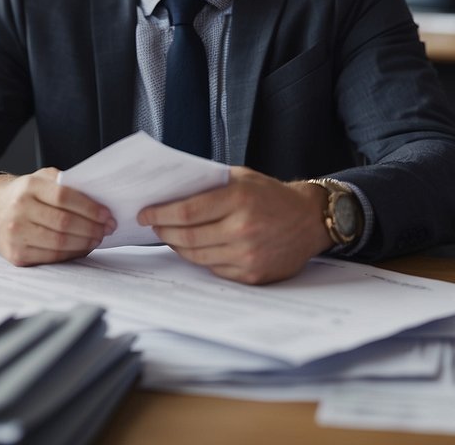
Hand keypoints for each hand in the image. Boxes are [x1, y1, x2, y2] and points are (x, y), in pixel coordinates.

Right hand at [0, 169, 114, 266]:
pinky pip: (51, 257)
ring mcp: (16, 234)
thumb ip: (65, 183)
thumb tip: (98, 199)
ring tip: (97, 239)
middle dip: (92, 228)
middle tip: (107, 229)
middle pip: (64, 223)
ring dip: (85, 243)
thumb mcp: (40, 178)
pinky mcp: (16, 254)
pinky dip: (71, 254)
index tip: (107, 215)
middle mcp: (20, 209)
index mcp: (29, 186)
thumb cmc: (23, 194)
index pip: (65, 197)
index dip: (90, 208)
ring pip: (59, 243)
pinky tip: (81, 248)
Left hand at [138, 167, 331, 284]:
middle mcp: (243, 229)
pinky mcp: (252, 275)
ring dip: (178, 246)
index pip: (186, 211)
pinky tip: (196, 247)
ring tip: (171, 236)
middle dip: (163, 231)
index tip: (145, 213)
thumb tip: (170, 193)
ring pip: (197, 256)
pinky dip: (200, 258)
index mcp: (239, 199)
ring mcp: (248, 255)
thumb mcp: (242, 178)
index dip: (160, 214)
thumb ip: (210, 184)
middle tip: (154, 226)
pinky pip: (214, 269)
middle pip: (187, 237)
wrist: (309, 220)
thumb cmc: (271, 195)